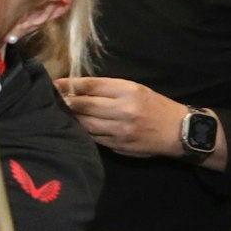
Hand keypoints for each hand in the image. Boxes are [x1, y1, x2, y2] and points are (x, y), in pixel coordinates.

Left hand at [55, 76, 182, 158]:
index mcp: (128, 92)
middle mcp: (124, 111)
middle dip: (66, 102)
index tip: (54, 84)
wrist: (178, 132)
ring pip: (85, 124)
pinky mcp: (118, 146)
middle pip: (84, 106)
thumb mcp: (135, 89)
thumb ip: (108, 88)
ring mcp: (120, 131)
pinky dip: (83, 131)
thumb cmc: (154, 105)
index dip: (69, 85)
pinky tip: (76, 127)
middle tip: (53, 99)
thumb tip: (76, 87)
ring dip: (71, 118)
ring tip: (61, 113)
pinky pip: (93, 138)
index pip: (91, 86)